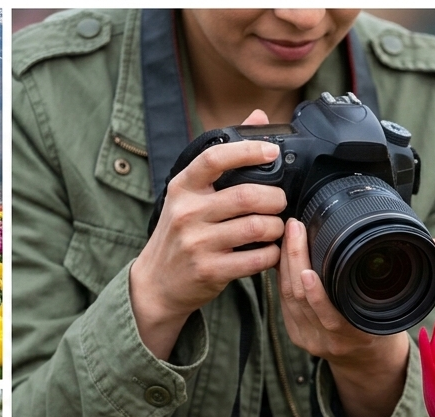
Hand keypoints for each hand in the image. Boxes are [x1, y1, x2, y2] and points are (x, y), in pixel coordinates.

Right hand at [129, 110, 286, 358]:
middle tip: (279, 202)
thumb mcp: (189, 194)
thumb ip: (224, 157)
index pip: (214, 159)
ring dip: (275, 227)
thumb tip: (258, 116)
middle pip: (246, 196)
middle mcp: (186, 213)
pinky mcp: (209, 270)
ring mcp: (197, 244)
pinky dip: (271, 254)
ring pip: (256, 228)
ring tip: (275, 227)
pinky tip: (269, 250)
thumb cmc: (179, 233)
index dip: (248, 151)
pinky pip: (255, 259)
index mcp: (182, 188)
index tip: (272, 152)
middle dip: (274, 198)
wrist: (155, 283)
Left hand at [277, 217, 423, 416]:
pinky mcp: (295, 333)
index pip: (328, 315)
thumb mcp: (404, 309)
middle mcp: (327, 339)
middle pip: (300, 298)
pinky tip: (283, 253)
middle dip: (294, 259)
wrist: (367, 363)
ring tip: (289, 233)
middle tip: (295, 227)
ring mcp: (307, 338)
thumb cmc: (385, 330)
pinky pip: (283, 301)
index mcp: (355, 335)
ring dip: (285, 263)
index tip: (309, 265)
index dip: (315, 293)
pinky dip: (281, 276)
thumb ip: (420, 277)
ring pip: (287, 297)